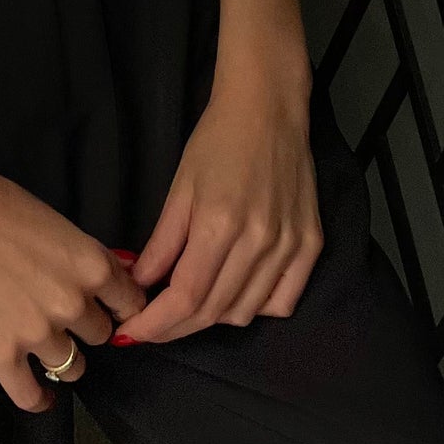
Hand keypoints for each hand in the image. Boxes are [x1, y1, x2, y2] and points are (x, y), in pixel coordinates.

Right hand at [0, 158, 147, 411]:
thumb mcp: (62, 225)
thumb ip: (93, 258)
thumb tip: (123, 277)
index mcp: (94, 268)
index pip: (130, 306)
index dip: (119, 308)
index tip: (106, 310)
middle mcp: (74, 305)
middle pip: (100, 335)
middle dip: (83, 326)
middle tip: (59, 314)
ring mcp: (38, 334)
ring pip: (73, 366)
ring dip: (62, 356)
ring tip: (43, 344)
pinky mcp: (1, 354)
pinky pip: (30, 395)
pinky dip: (39, 399)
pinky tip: (40, 396)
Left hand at [114, 78, 323, 344]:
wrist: (269, 109)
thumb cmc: (217, 140)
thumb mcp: (179, 188)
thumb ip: (162, 243)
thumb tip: (138, 285)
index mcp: (220, 224)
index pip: (185, 297)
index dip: (155, 323)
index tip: (132, 334)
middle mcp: (260, 242)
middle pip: (214, 311)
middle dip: (176, 328)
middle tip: (151, 327)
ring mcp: (290, 246)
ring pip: (246, 312)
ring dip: (212, 319)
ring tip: (187, 307)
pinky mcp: (311, 245)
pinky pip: (283, 301)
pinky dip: (255, 308)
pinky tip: (234, 294)